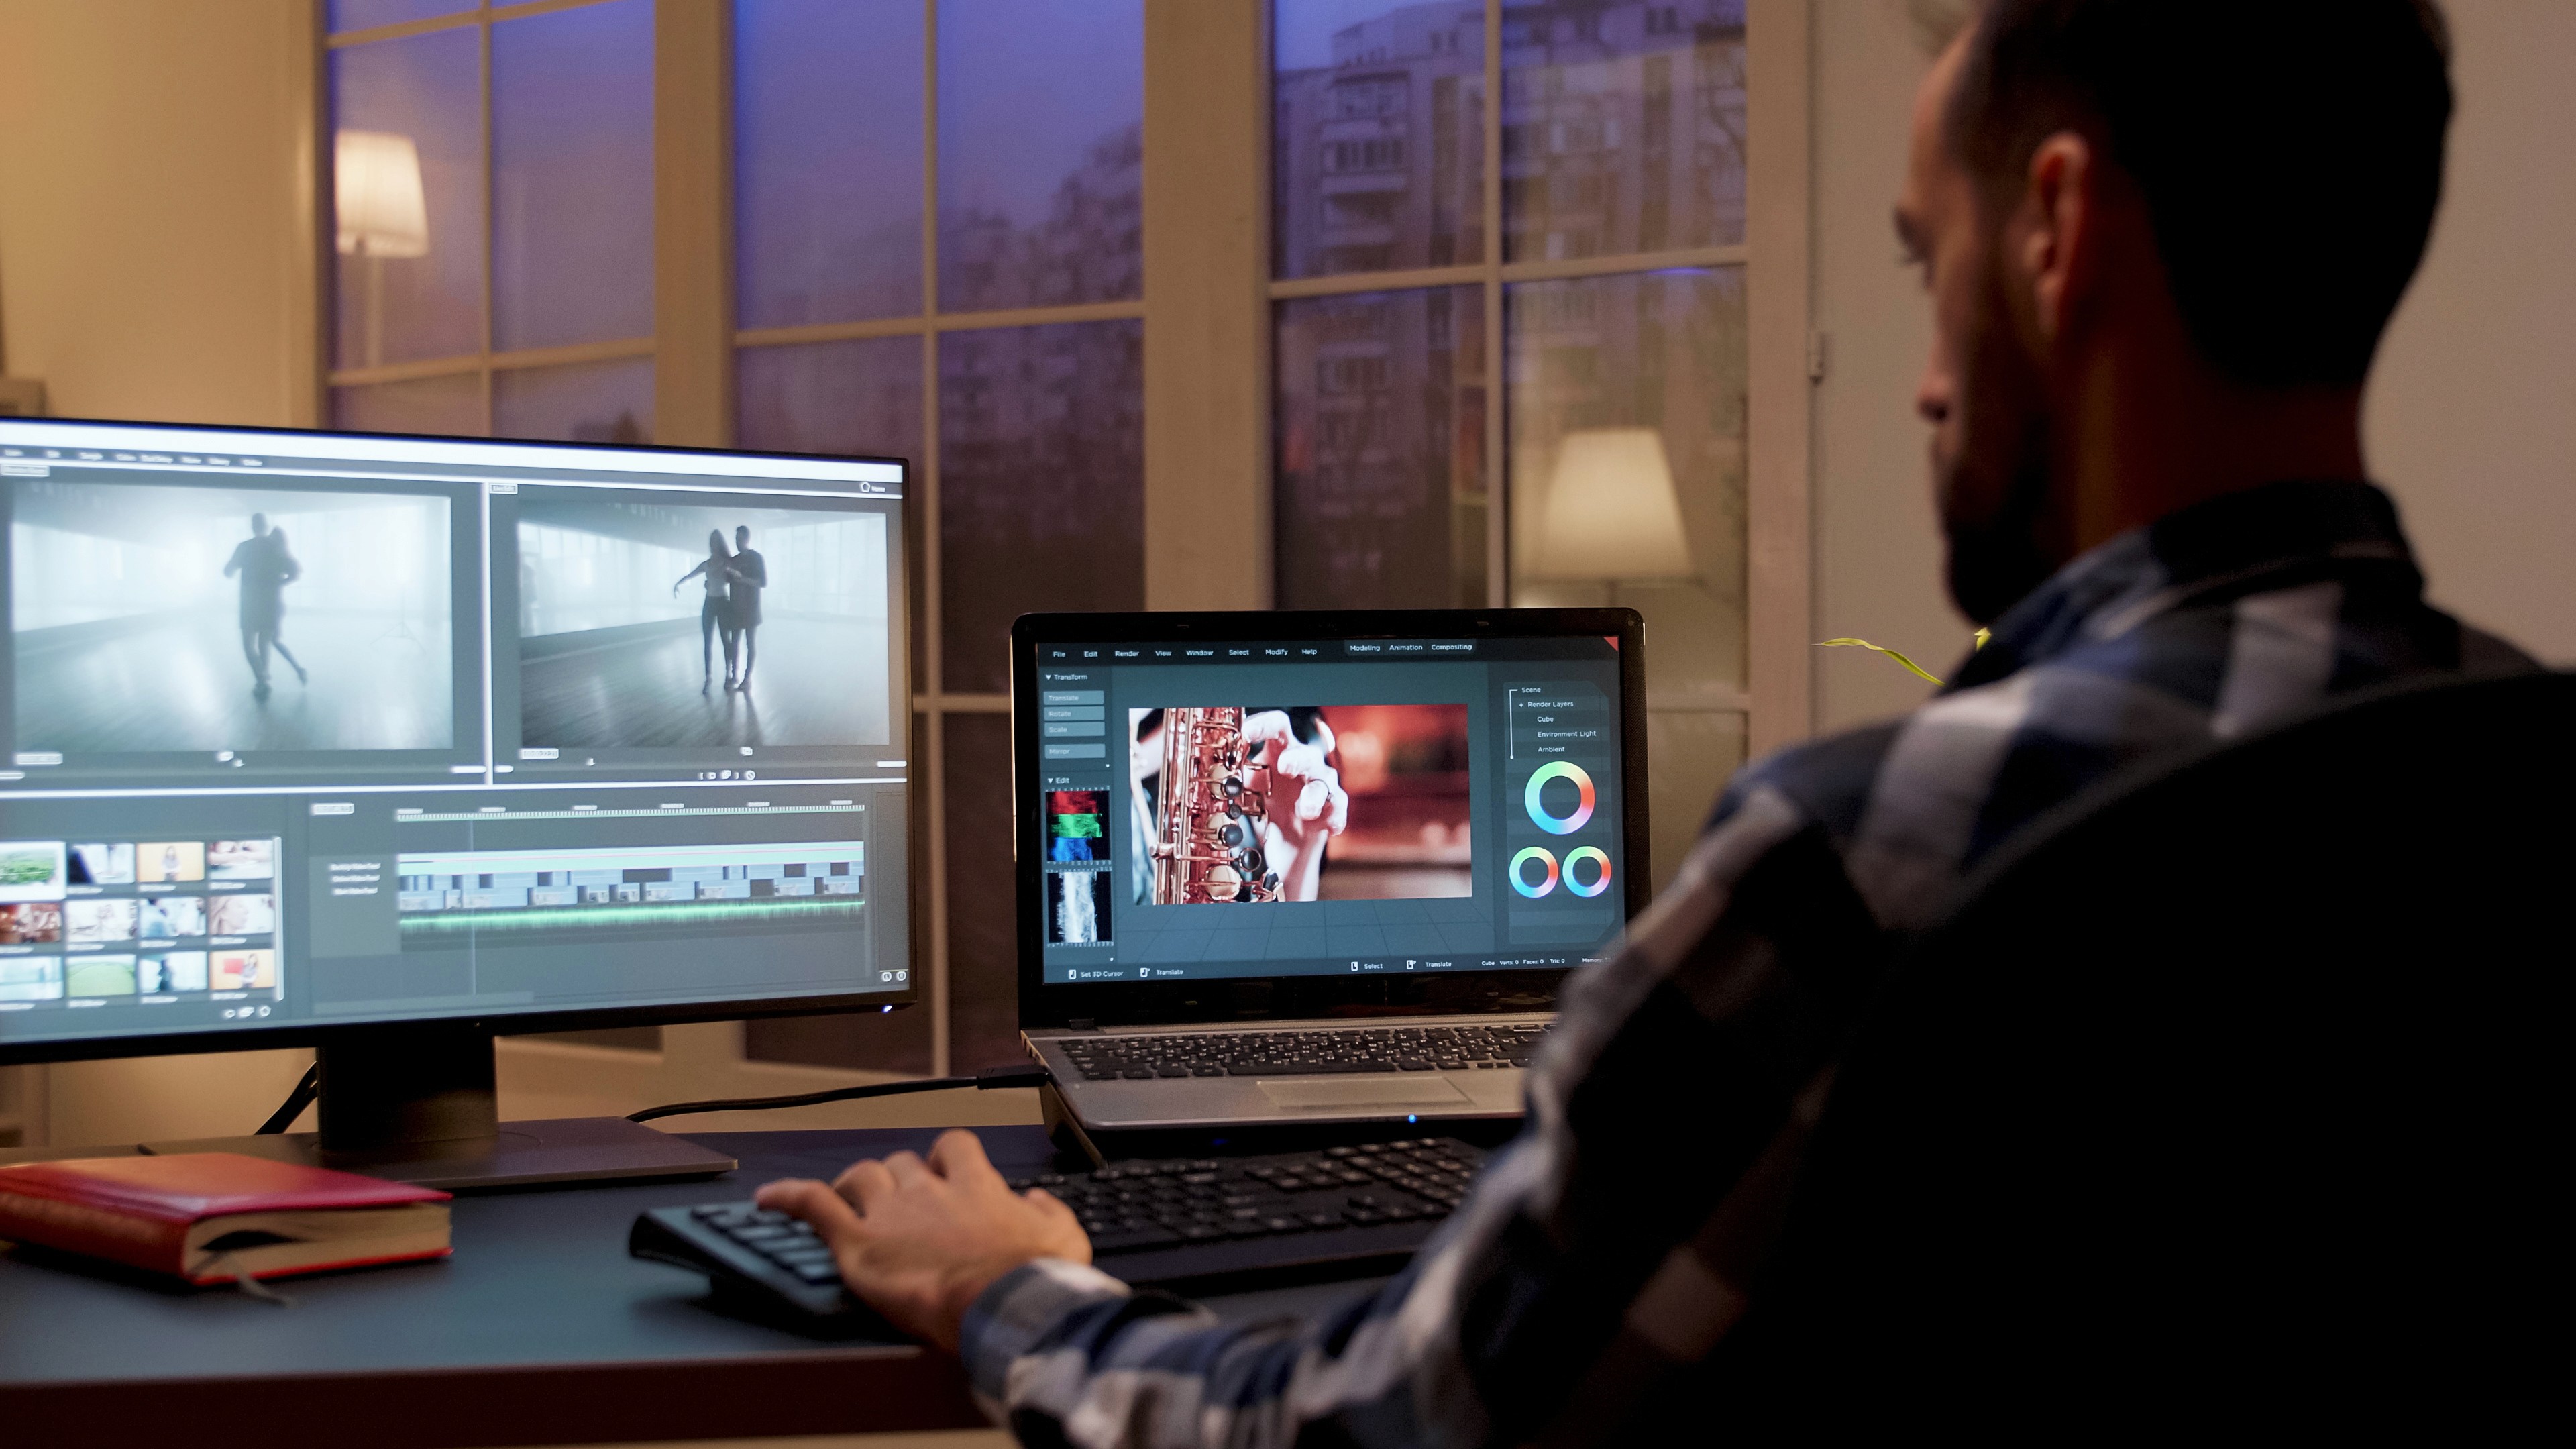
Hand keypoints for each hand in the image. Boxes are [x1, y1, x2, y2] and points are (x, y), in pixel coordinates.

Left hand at [755, 1128, 1089, 1350]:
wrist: (1001, 1304)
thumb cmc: (1032, 1278)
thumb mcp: (1065, 1238)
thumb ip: (1050, 1212)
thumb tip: (1037, 1201)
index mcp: (975, 1186)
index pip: (952, 1147)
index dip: (944, 1158)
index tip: (943, 1172)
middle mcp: (928, 1191)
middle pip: (901, 1163)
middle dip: (898, 1178)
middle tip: (899, 1204)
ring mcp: (889, 1214)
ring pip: (860, 1177)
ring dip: (854, 1186)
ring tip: (847, 1201)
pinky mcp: (857, 1244)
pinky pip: (812, 1206)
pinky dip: (787, 1197)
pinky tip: (768, 1198)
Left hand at [1241, 711, 1346, 898]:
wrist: (1285, 838)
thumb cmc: (1267, 801)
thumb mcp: (1248, 788)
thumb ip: (1237, 775)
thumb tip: (1219, 767)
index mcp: (1280, 750)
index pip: (1277, 727)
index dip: (1264, 726)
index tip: (1246, 733)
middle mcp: (1304, 762)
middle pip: (1304, 753)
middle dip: (1296, 759)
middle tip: (1284, 767)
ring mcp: (1321, 783)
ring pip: (1323, 782)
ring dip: (1314, 796)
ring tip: (1306, 811)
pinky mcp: (1333, 806)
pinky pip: (1338, 808)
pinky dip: (1335, 818)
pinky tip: (1330, 827)